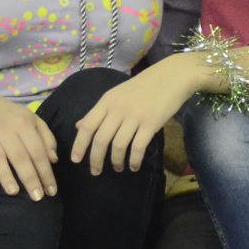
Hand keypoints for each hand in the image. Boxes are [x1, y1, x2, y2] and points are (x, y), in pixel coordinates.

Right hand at [0, 92, 58, 197]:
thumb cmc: (13, 117)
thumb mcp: (34, 121)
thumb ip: (47, 139)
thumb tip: (54, 160)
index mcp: (24, 123)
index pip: (38, 151)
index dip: (45, 172)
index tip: (52, 191)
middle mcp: (5, 129)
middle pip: (19, 156)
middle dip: (30, 178)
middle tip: (37, 197)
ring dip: (5, 175)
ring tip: (14, 192)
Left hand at [71, 56, 199, 174]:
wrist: (172, 76)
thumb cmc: (144, 86)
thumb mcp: (116, 95)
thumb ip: (99, 111)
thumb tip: (79, 126)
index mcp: (107, 101)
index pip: (88, 126)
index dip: (79, 145)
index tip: (75, 160)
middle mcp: (118, 109)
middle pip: (101, 139)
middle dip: (96, 159)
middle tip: (96, 172)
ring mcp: (135, 116)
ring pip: (119, 145)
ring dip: (116, 161)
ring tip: (118, 168)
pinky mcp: (151, 123)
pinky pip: (138, 146)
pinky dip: (135, 160)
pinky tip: (135, 166)